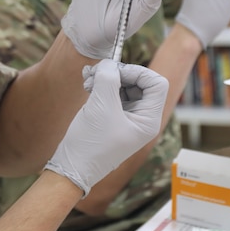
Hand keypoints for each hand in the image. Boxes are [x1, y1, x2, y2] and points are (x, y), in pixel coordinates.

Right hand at [45, 60, 168, 195]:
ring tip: (88, 79)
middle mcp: (142, 119)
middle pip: (140, 83)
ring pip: (125, 86)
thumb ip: (108, 78)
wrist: (72, 167)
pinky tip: (87, 85)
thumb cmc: (91, 142)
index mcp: (148, 120)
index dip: (138, 72)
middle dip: (119, 74)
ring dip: (107, 78)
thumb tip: (109, 63)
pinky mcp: (114, 118)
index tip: (115, 72)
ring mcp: (128, 118)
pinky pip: (113, 94)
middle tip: (97, 71)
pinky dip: (101, 86)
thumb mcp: (101, 105)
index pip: (157, 84)